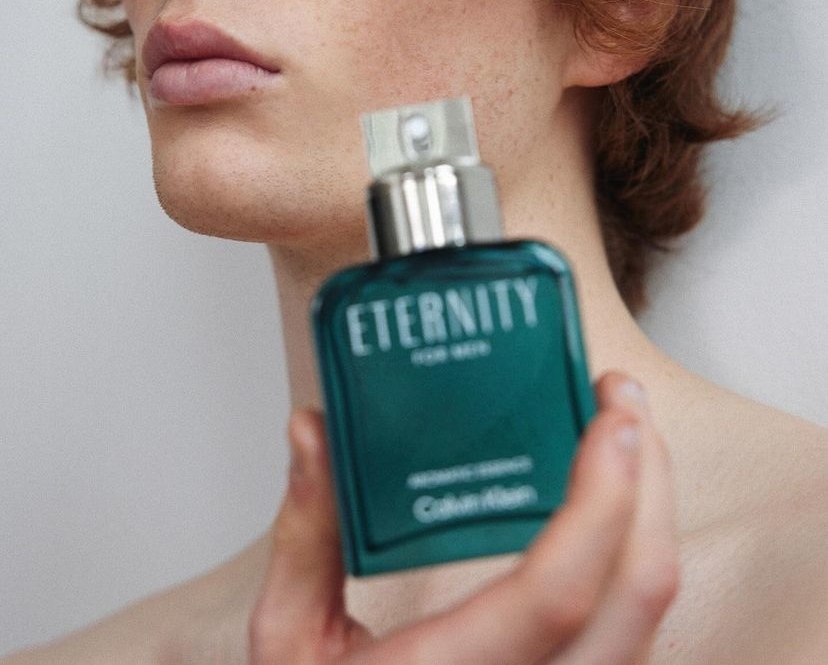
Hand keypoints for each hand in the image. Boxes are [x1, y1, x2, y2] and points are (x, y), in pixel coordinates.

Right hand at [249, 371, 678, 663]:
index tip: (611, 419)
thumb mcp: (288, 642)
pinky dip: (631, 560)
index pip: (558, 595)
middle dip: (649, 483)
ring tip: (620, 439)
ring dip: (648, 516)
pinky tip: (607, 510)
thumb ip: (306, 532)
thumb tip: (313, 431)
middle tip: (621, 402)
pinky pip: (631, 636)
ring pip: (648, 620)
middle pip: (637, 598)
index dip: (602, 501)